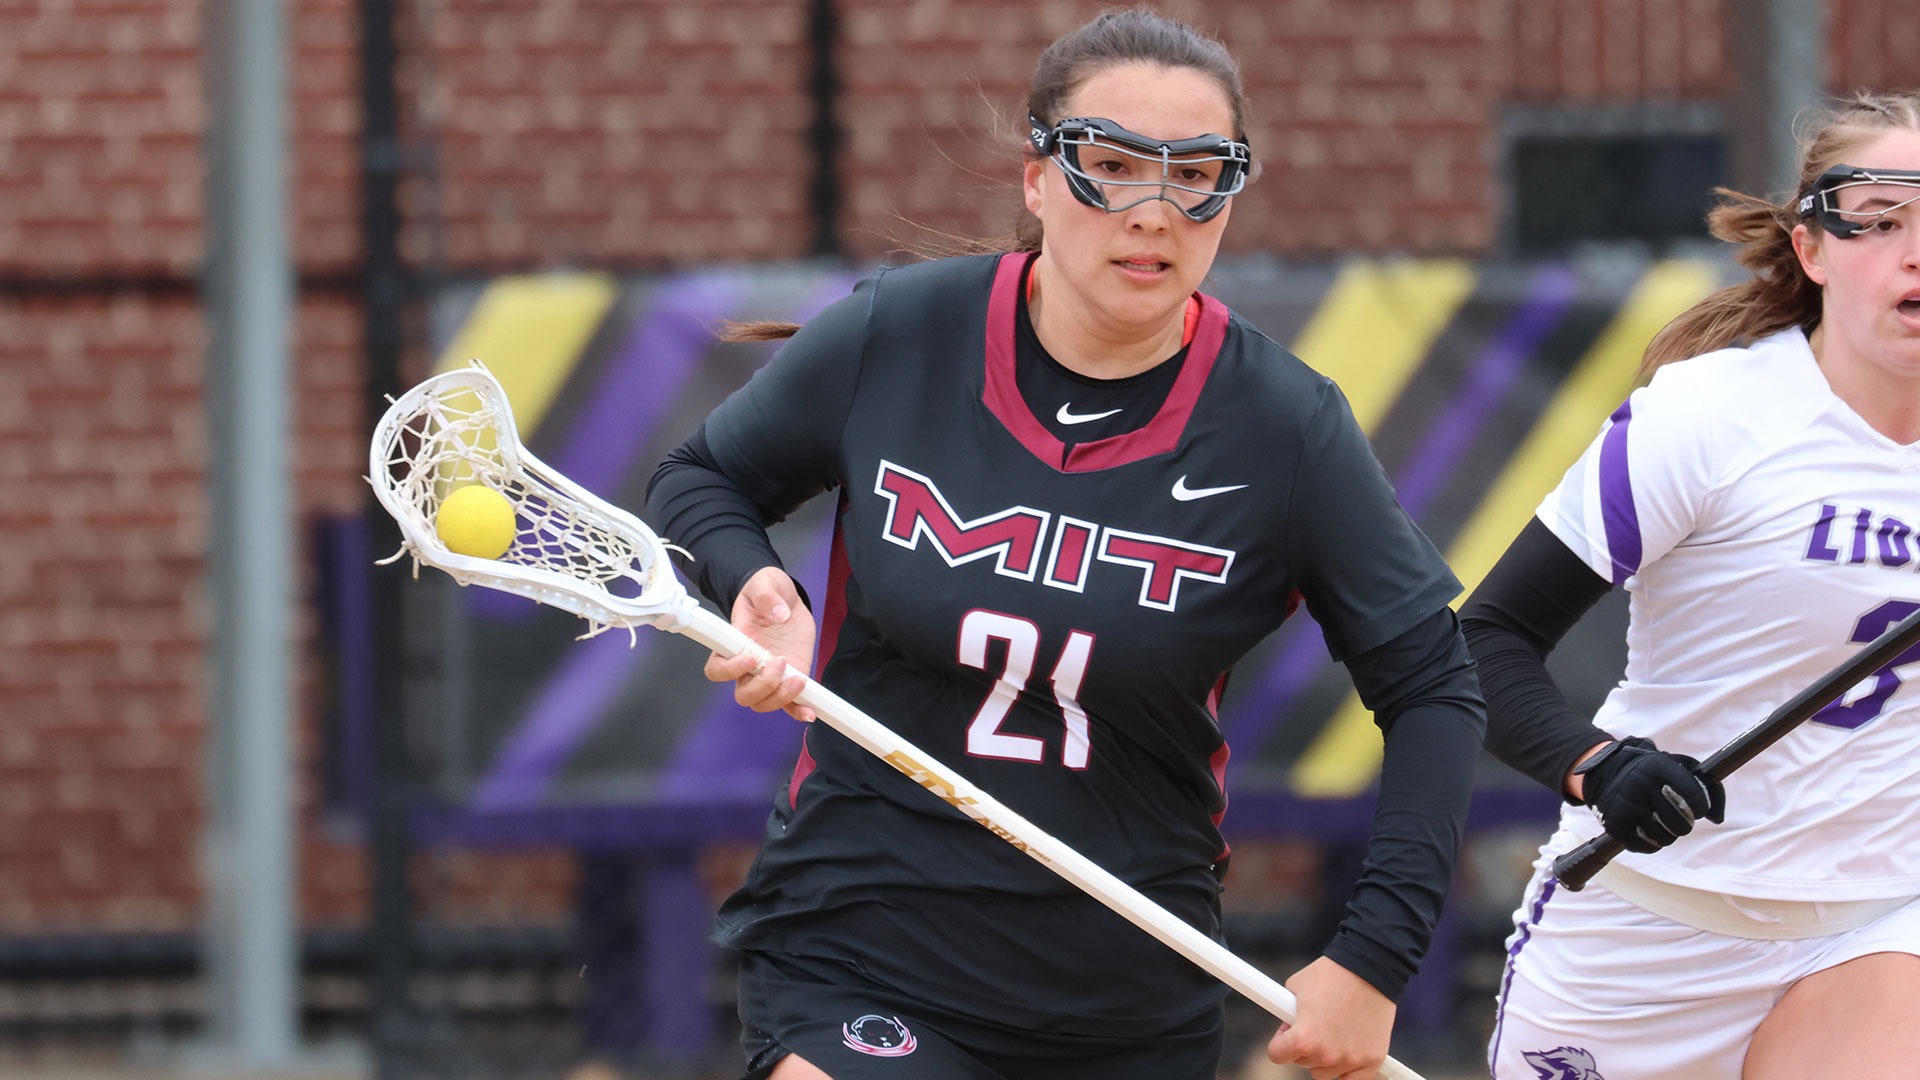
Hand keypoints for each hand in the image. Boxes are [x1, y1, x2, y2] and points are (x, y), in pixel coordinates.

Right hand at [702, 566, 816, 722]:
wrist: (785, 598)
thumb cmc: (766, 590)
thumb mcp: (765, 583)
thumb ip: (767, 596)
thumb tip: (778, 614)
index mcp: (733, 644)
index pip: (717, 670)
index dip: (731, 670)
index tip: (752, 657)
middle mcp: (747, 667)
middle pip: (744, 695)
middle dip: (763, 685)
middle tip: (781, 661)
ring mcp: (768, 675)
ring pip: (764, 703)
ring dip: (781, 697)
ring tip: (799, 678)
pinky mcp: (789, 678)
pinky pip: (789, 704)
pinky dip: (798, 710)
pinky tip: (810, 711)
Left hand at [1266, 956, 1394, 1079]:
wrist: (1370, 968)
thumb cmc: (1332, 974)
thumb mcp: (1295, 987)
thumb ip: (1285, 1011)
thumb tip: (1286, 1025)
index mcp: (1303, 1039)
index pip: (1277, 1055)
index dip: (1280, 1039)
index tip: (1288, 1029)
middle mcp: (1326, 1055)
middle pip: (1302, 1062)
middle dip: (1305, 1045)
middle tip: (1316, 1023)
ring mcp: (1351, 1060)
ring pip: (1325, 1072)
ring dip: (1326, 1057)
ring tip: (1334, 1030)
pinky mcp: (1372, 1060)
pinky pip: (1352, 1079)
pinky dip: (1348, 1068)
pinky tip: (1348, 1049)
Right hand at [1575, 736, 1725, 853]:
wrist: (1608, 772)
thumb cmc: (1654, 774)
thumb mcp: (1682, 768)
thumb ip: (1710, 789)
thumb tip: (1717, 819)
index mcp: (1659, 767)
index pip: (1695, 798)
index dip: (1700, 807)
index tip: (1694, 805)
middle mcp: (1640, 784)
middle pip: (1681, 824)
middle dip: (1683, 824)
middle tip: (1674, 815)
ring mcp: (1626, 805)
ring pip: (1664, 838)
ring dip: (1667, 835)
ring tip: (1659, 822)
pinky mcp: (1614, 823)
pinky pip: (1645, 847)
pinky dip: (1650, 843)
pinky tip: (1645, 829)